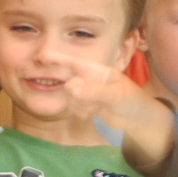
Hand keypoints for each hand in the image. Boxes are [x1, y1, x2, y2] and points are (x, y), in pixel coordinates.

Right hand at [58, 56, 175, 171]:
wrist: (137, 120)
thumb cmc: (132, 100)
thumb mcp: (116, 95)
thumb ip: (93, 92)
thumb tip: (71, 90)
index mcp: (95, 70)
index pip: (73, 62)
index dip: (57, 59)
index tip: (40, 57)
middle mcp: (88, 79)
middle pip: (69, 83)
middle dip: (74, 94)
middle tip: (89, 102)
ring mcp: (86, 93)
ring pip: (70, 99)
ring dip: (81, 106)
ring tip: (98, 108)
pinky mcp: (85, 106)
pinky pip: (75, 109)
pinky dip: (83, 112)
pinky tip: (96, 113)